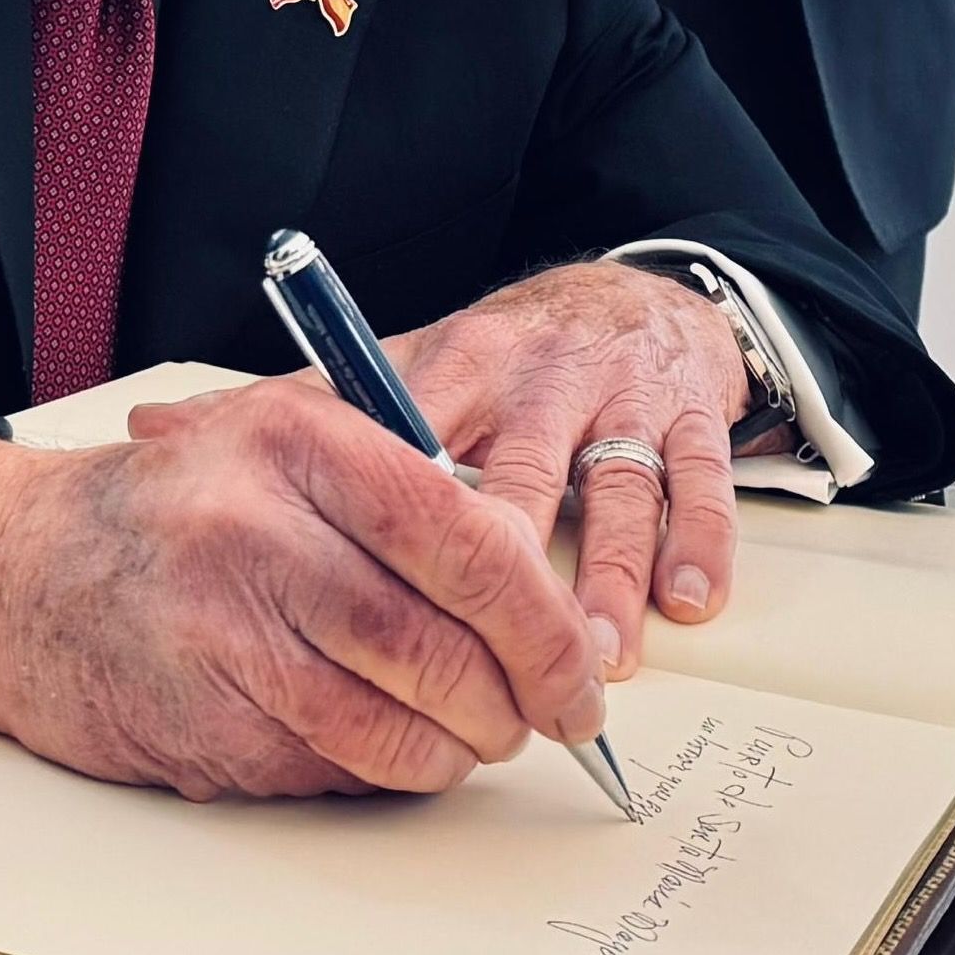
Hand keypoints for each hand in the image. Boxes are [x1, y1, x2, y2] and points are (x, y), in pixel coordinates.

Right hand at [0, 380, 614, 799]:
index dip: (546, 620)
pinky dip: (379, 772)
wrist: (6, 566)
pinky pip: (331, 768)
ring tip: (466, 736)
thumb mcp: (276, 444)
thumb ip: (398, 491)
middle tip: (544, 715)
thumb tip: (533, 583)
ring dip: (455, 750)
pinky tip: (378, 745)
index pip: (468, 538)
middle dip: (518, 700)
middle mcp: (259, 529)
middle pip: (442, 645)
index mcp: (298, 440)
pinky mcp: (198, 719)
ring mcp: (222, 631)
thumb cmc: (166, 508)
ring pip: (396, 724)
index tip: (580, 664)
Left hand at [384, 261, 747, 675]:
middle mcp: (545, 378)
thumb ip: (363, 409)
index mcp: (465, 365)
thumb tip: (253, 447)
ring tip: (600, 658)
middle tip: (508, 659)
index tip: (390, 599)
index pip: (426, 444)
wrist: (637, 295)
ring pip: (619, 489)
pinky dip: (700, 543)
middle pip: (525, 477)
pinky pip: (701, 480)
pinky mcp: (694, 414)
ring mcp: (625, 396)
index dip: (410, 528)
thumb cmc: (519, 352)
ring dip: (612, 579)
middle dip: (516, 575)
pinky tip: (687, 600)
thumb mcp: (436, 359)